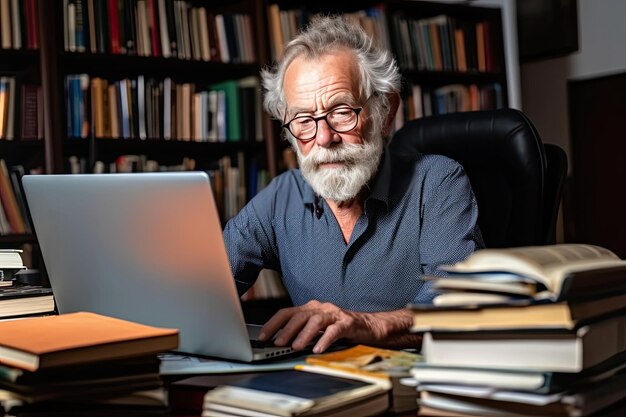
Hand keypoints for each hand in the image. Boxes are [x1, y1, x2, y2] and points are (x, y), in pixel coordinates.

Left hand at [257, 300, 418, 353]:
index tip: (263, 336)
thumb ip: (301, 331)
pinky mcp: (348, 323)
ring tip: (296, 346)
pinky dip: (325, 339)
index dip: (273, 323)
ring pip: (316, 320)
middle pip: (300, 315)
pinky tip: (318, 349)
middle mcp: (321, 308)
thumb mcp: (317, 329)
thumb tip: (279, 342)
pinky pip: (334, 330)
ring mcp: (335, 314)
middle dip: (286, 329)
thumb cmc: (340, 328)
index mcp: (311, 308)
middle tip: (278, 343)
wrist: (369, 326)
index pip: (287, 312)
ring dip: (304, 334)